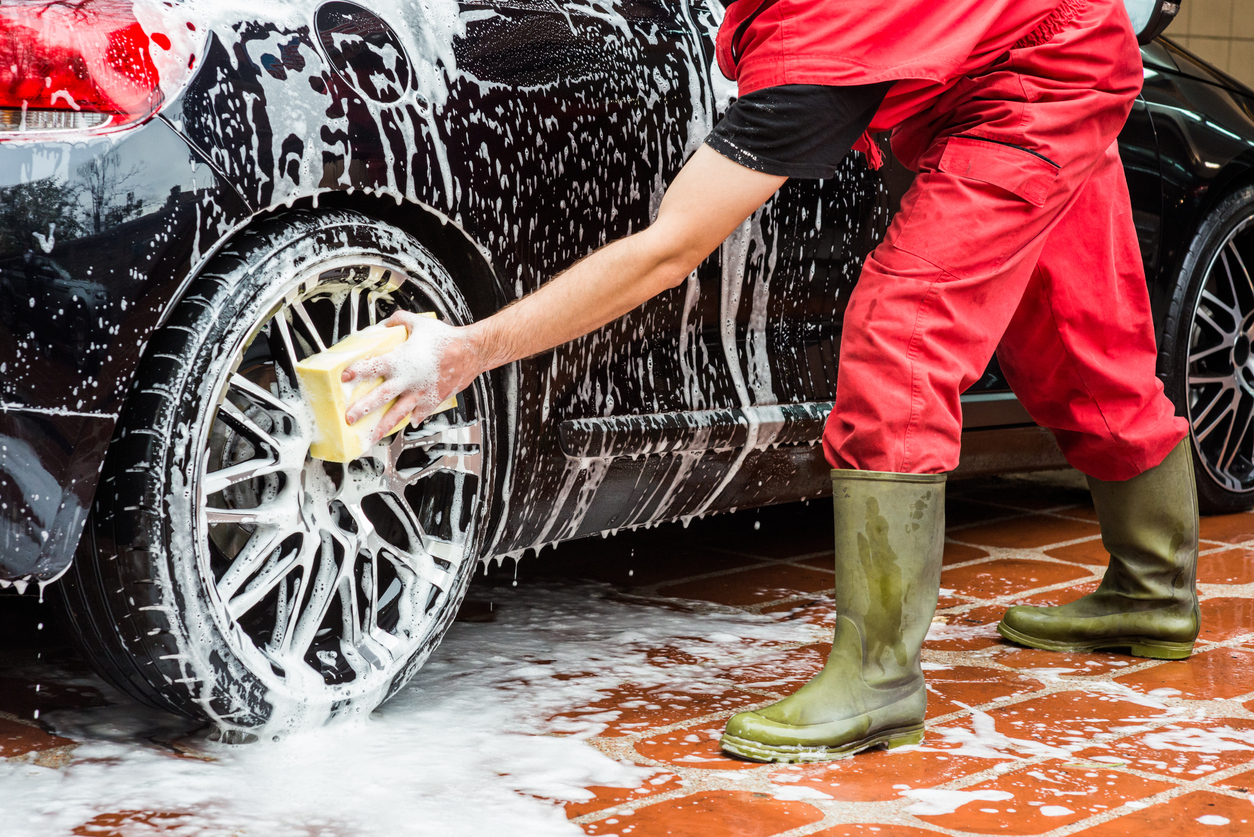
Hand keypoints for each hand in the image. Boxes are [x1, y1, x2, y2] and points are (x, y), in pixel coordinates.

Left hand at [342, 311, 482, 442]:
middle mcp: (407, 380)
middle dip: (362, 409)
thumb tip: (387, 323)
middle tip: (350, 418)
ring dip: (383, 425)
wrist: (470, 352)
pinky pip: (420, 413)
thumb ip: (399, 321)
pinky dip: (413, 419)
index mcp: (400, 361)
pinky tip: (408, 423)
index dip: (356, 372)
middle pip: (379, 397)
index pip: (371, 367)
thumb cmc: (446, 339)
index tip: (344, 377)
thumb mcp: (419, 323)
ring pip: (397, 413)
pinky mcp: (432, 400)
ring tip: (372, 435)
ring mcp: (419, 393)